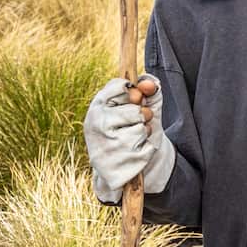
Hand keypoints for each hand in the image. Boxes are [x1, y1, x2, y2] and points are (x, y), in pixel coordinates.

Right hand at [83, 74, 174, 202]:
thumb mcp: (136, 105)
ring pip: (142, 129)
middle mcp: (96, 124)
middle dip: (142, 115)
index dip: (135, 91)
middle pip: (136, 111)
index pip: (120, 86)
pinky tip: (136, 150)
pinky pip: (147, 146)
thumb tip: (150, 84)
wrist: (121, 163)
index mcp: (96, 106)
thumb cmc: (129, 127)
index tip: (135, 98)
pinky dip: (148, 146)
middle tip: (134, 122)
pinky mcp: (121, 160)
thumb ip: (146, 89)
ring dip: (145, 131)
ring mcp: (107, 143)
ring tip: (134, 137)